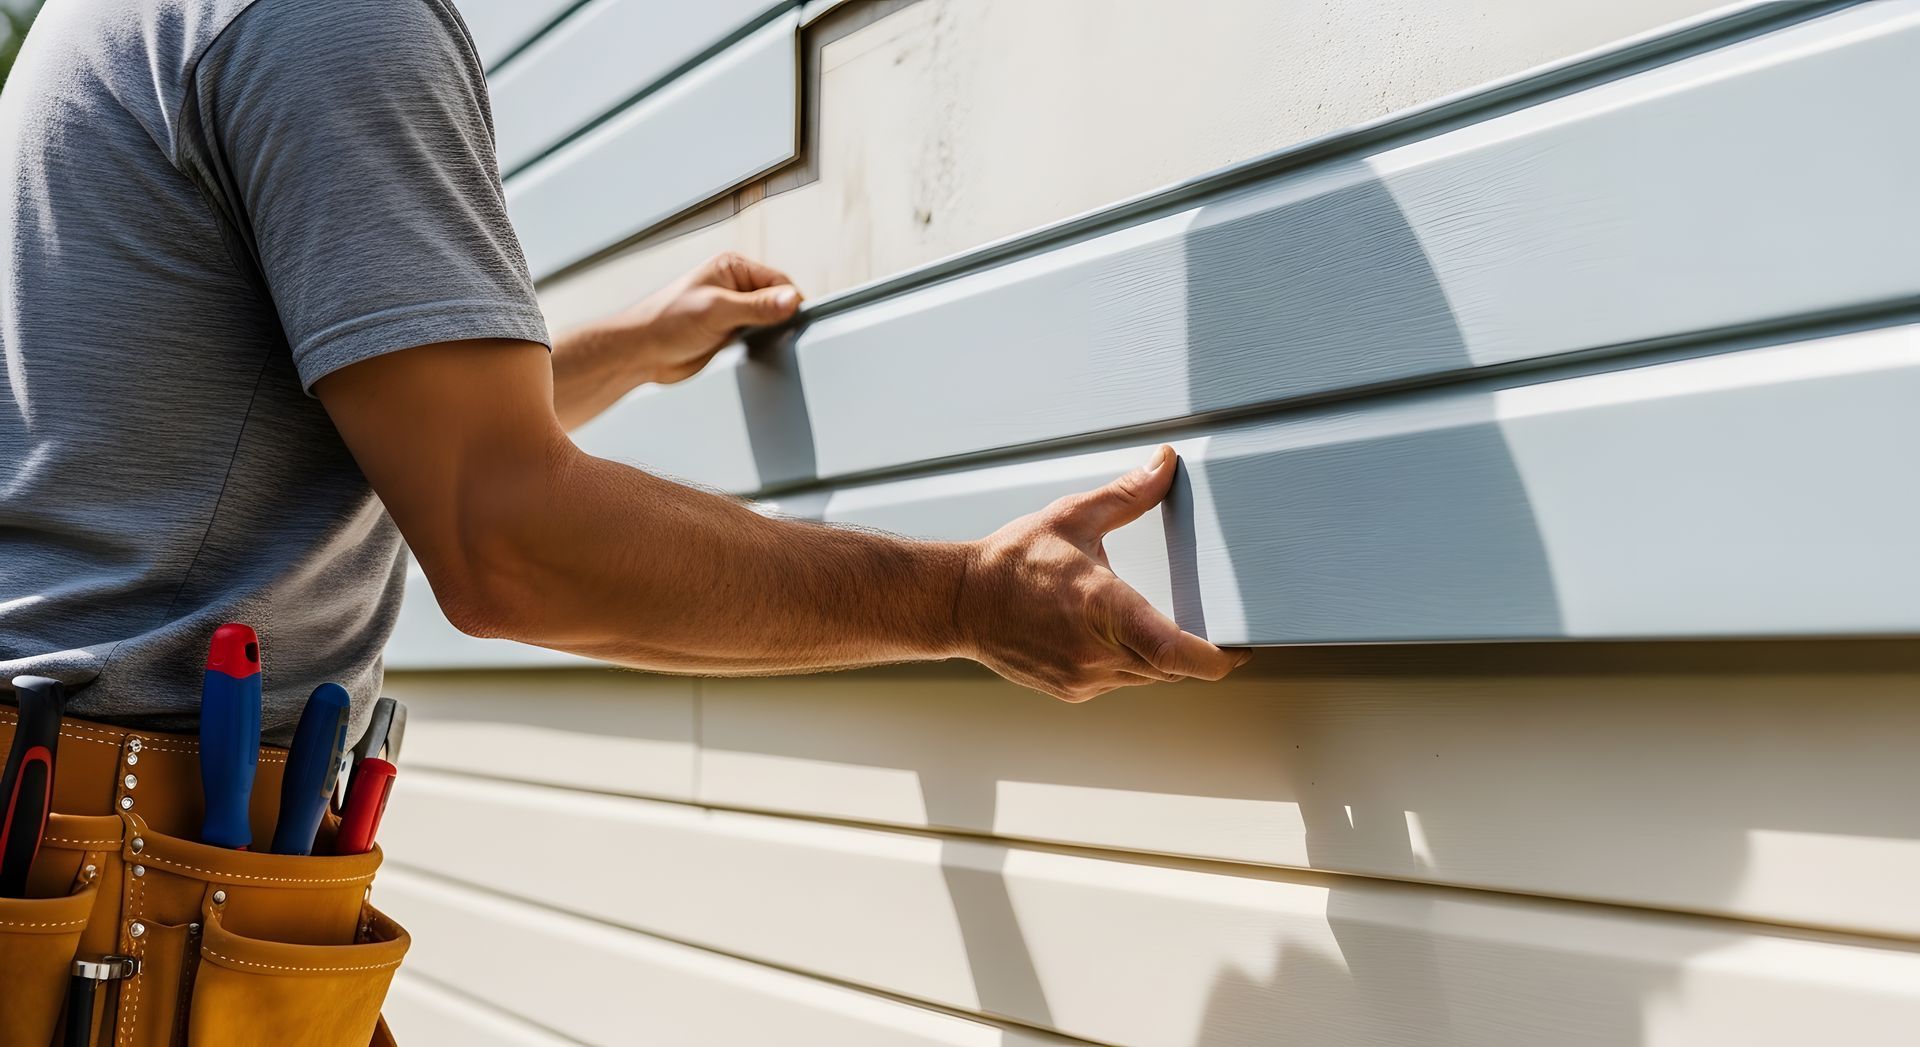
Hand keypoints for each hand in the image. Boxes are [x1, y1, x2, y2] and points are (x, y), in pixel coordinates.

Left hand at [601, 251, 802, 384]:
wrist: (642, 352)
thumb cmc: (665, 321)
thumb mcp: (717, 311)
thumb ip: (757, 306)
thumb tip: (791, 300)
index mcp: (731, 268)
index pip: (778, 280)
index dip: (790, 300)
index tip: (796, 319)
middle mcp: (734, 286)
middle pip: (777, 300)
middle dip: (780, 317)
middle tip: (778, 334)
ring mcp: (733, 310)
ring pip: (769, 320)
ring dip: (770, 332)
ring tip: (760, 341)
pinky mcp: (729, 332)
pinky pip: (758, 335)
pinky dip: (761, 343)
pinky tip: (754, 349)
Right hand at [955, 445, 1250, 700]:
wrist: (960, 602)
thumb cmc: (1011, 562)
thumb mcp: (1072, 517)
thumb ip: (1127, 495)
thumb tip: (1163, 465)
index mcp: (1103, 608)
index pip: (1178, 652)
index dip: (1219, 658)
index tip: (1241, 648)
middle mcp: (1096, 652)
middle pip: (1173, 667)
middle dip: (1195, 650)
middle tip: (1216, 626)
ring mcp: (1083, 677)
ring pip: (1149, 677)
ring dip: (1161, 656)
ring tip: (1160, 624)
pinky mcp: (1072, 689)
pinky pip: (1121, 682)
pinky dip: (1130, 663)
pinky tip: (1115, 635)